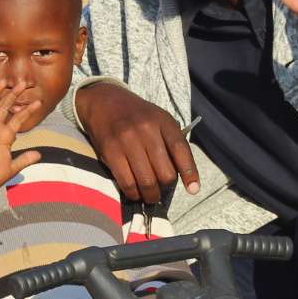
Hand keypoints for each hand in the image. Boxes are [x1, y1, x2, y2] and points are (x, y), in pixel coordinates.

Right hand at [0, 82, 42, 190]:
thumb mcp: (12, 167)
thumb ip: (24, 160)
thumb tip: (39, 155)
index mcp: (6, 136)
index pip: (18, 119)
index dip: (28, 111)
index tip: (39, 102)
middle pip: (5, 107)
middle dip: (14, 95)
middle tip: (23, 83)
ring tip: (4, 81)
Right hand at [75, 85, 198, 204]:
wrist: (103, 101)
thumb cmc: (137, 115)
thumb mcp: (158, 119)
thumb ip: (171, 141)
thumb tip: (182, 175)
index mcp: (163, 121)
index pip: (181, 149)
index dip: (189, 172)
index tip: (193, 189)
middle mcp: (146, 129)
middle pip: (165, 172)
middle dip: (165, 188)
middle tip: (162, 192)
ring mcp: (127, 140)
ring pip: (146, 181)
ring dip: (150, 195)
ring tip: (150, 197)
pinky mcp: (110, 151)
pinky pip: (126, 181)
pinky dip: (133, 193)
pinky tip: (135, 194)